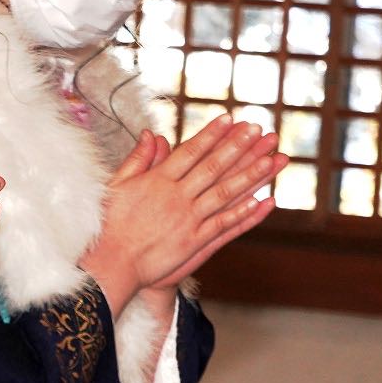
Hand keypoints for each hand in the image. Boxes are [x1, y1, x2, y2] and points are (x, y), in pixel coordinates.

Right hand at [82, 121, 284, 310]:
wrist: (112, 264)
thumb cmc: (110, 225)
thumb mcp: (118, 185)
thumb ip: (138, 159)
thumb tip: (153, 134)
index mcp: (158, 180)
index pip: (192, 151)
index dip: (213, 134)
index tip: (230, 118)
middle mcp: (177, 197)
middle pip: (214, 167)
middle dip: (238, 147)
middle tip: (259, 130)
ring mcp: (188, 220)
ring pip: (225, 193)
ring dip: (250, 176)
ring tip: (271, 159)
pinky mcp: (194, 243)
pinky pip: (224, 225)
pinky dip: (244, 213)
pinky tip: (262, 200)